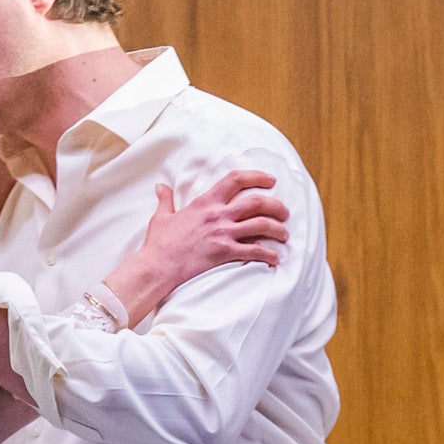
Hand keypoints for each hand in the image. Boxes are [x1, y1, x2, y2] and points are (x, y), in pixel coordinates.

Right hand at [105, 170, 290, 328]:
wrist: (158, 266)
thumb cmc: (159, 243)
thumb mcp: (161, 217)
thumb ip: (165, 200)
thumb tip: (160, 187)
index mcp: (205, 202)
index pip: (235, 179)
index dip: (257, 176)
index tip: (271, 180)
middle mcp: (218, 215)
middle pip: (257, 203)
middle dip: (276, 206)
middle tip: (285, 212)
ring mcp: (223, 233)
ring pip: (261, 226)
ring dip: (278, 230)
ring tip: (284, 235)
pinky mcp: (225, 252)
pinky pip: (255, 251)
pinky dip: (269, 255)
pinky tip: (275, 258)